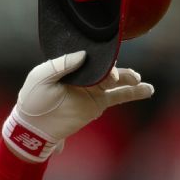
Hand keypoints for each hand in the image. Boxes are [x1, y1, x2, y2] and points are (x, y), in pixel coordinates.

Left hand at [4, 51, 153, 161]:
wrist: (34, 127)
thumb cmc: (33, 99)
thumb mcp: (42, 76)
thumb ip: (62, 64)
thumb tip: (84, 55)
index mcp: (70, 64)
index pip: (90, 53)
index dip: (100, 53)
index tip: (108, 54)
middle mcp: (84, 74)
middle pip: (106, 66)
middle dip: (114, 69)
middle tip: (115, 77)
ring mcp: (92, 89)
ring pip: (116, 79)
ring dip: (128, 77)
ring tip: (137, 80)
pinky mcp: (98, 104)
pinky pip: (119, 96)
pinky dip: (134, 93)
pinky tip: (147, 90)